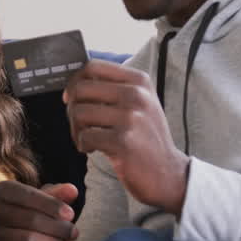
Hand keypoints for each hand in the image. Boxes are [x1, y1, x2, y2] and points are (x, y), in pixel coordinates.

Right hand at [0, 181, 78, 240]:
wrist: (7, 236)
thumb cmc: (27, 212)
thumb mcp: (40, 199)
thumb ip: (56, 194)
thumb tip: (72, 190)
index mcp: (3, 191)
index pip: (27, 195)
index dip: (51, 205)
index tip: (70, 214)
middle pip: (31, 219)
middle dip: (58, 228)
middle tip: (73, 233)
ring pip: (28, 240)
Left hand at [64, 60, 188, 213]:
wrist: (168, 173)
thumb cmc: (146, 138)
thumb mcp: (140, 104)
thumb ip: (114, 88)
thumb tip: (75, 81)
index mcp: (139, 81)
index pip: (92, 67)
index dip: (74, 82)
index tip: (72, 98)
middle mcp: (137, 95)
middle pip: (81, 89)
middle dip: (72, 108)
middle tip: (79, 124)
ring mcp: (131, 118)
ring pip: (79, 112)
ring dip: (76, 129)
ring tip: (87, 139)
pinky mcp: (123, 141)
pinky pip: (85, 136)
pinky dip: (83, 145)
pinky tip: (94, 149)